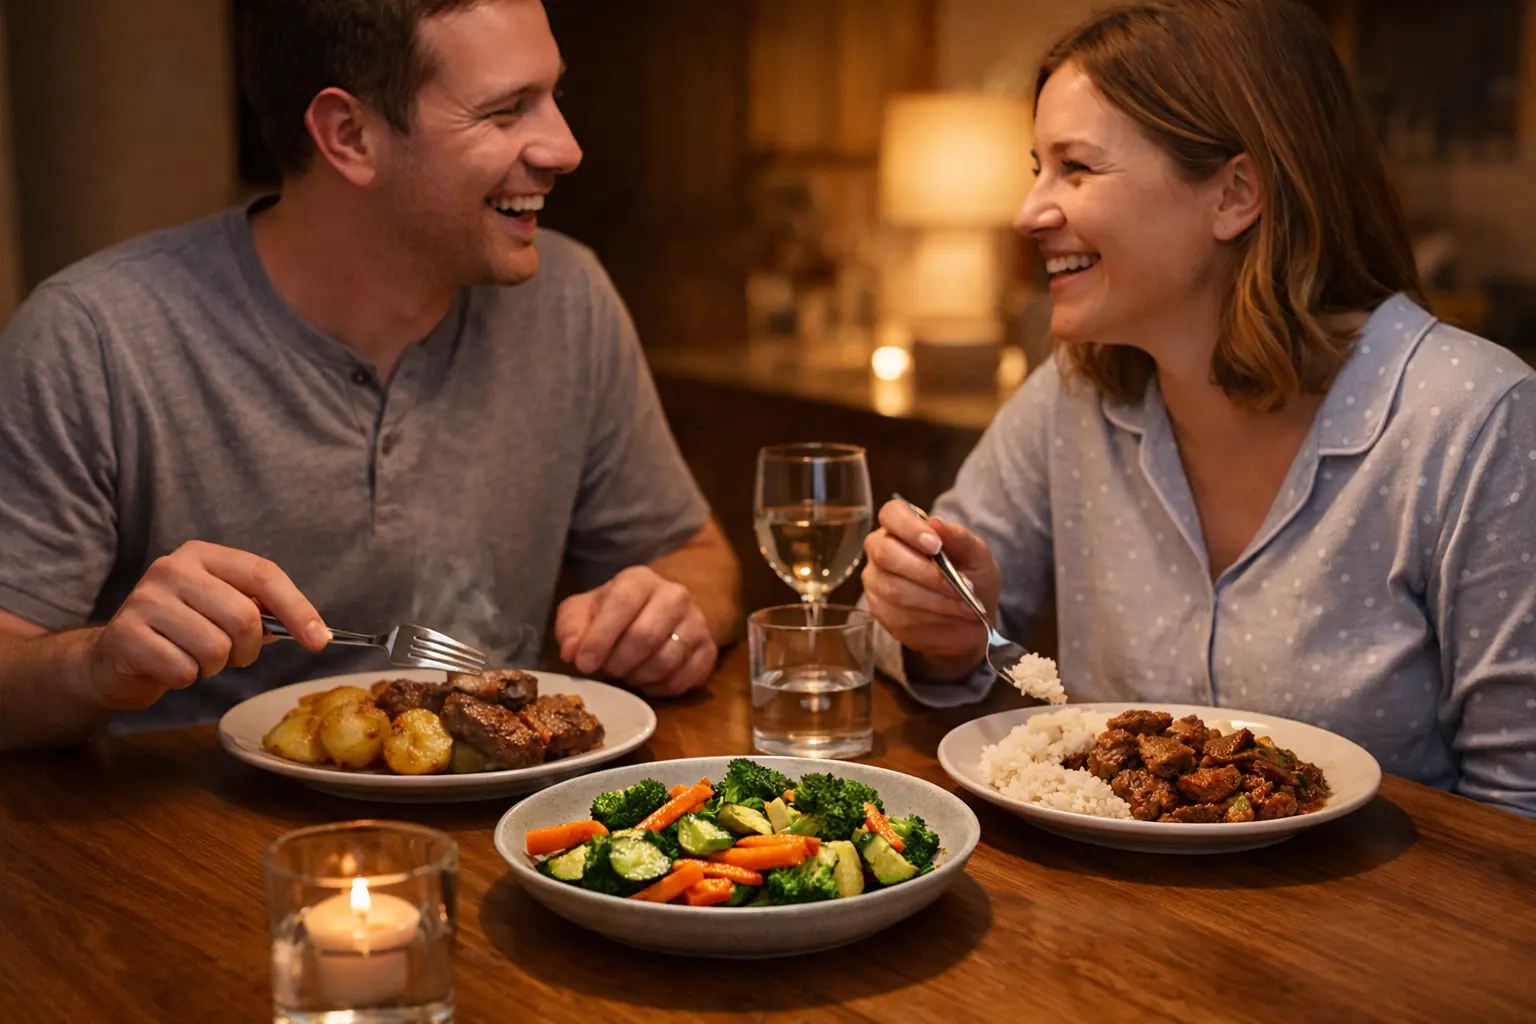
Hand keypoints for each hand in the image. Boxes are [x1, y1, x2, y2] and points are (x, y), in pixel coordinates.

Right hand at [88, 541, 326, 711]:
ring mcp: (145, 599)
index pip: (263, 574)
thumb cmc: (183, 632)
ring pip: (215, 647)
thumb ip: (262, 612)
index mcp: (203, 555)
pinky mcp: (126, 635)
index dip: (297, 608)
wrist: (117, 657)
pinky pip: (183, 670)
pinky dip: (185, 678)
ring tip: (194, 657)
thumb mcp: (222, 610)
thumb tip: (313, 630)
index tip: (319, 639)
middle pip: (243, 616)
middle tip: (231, 656)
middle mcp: (172, 569)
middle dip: (247, 649)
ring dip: (214, 666)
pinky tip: (169, 665)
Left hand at [554, 566, 715, 698]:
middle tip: (607, 670)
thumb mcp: (582, 613)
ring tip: (627, 672)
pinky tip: (647, 681)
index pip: (623, 603)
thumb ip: (571, 628)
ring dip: (639, 676)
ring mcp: (697, 622)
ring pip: (666, 660)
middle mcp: (674, 595)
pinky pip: (685, 679)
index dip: (600, 637)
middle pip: (646, 635)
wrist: (658, 613)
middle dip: (619, 661)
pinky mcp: (709, 649)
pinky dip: (660, 688)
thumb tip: (572, 652)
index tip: (584, 663)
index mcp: (639, 580)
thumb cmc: (613, 615)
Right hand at [861, 499, 1001, 675]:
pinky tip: (950, 615)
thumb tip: (935, 522)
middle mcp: (881, 550)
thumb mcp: (977, 556)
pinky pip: (897, 614)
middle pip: (886, 554)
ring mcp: (876, 581)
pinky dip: (930, 616)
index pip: (892, 514)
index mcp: (902, 527)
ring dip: (935, 599)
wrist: (970, 620)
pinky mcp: (879, 610)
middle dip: (925, 572)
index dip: (909, 528)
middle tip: (959, 584)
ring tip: (965, 605)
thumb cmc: (972, 577)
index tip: (936, 545)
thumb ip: (959, 539)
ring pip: (894, 589)